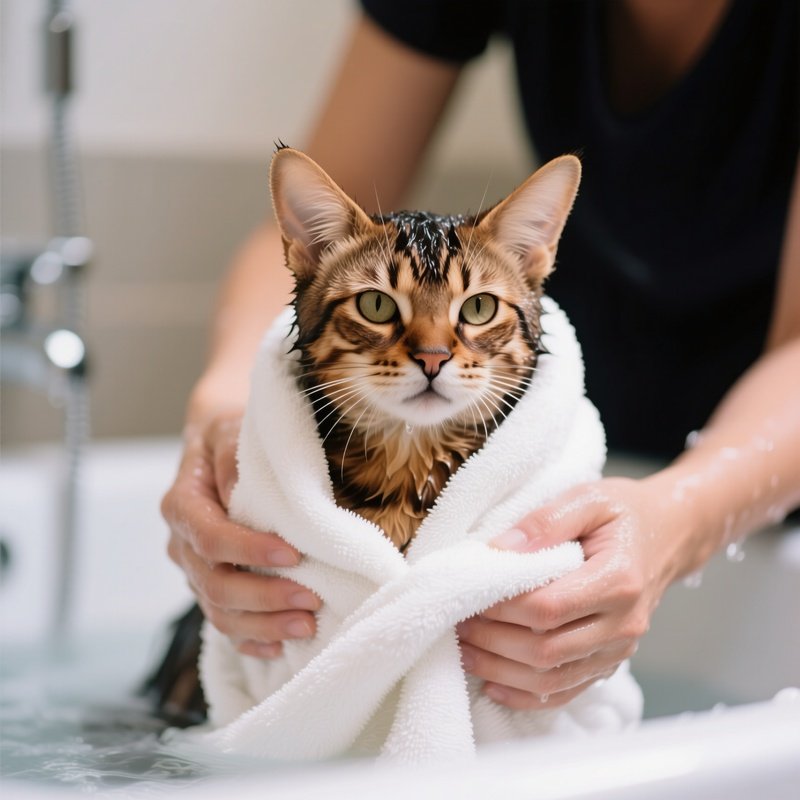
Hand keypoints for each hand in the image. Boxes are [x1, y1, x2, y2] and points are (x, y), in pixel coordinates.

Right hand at [161, 411, 320, 657]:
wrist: (219, 448)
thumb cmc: (230, 436)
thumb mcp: (231, 429)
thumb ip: (232, 455)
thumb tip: (242, 487)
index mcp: (182, 505)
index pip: (210, 537)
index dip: (248, 551)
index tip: (292, 555)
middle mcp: (183, 544)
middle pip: (214, 584)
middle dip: (264, 597)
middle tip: (311, 601)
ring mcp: (195, 571)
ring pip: (219, 612)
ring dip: (264, 625)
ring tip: (307, 626)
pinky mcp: (212, 588)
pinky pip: (226, 624)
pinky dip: (252, 640)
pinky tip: (281, 646)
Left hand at [457, 477, 684, 709]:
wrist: (668, 534)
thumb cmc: (623, 513)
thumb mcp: (586, 498)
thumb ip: (543, 522)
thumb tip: (499, 551)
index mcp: (618, 580)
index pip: (548, 607)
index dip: (501, 607)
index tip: (469, 595)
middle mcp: (623, 623)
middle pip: (546, 650)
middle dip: (493, 641)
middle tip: (457, 622)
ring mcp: (619, 649)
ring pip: (552, 678)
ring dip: (501, 671)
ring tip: (464, 650)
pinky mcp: (610, 661)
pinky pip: (566, 691)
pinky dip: (526, 696)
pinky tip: (493, 685)